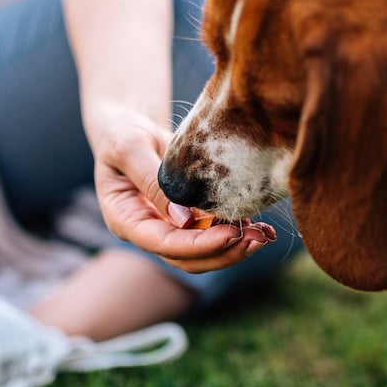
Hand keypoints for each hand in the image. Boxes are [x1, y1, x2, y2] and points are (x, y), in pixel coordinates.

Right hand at [93, 110, 275, 272]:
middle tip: (257, 239)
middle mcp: (147, 231)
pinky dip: (236, 232)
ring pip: (203, 253)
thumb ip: (151, 180)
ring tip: (264, 234)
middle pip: (187, 258)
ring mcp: (168, 228)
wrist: (130, 127)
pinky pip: (212, 234)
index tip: (231, 234)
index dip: (199, 245)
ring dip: (234, 248)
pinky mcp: (187, 219)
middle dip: (224, 252)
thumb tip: (183, 219)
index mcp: (125, 220)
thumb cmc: (122, 132)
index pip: (164, 244)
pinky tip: (259, 225)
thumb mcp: (129, 148)